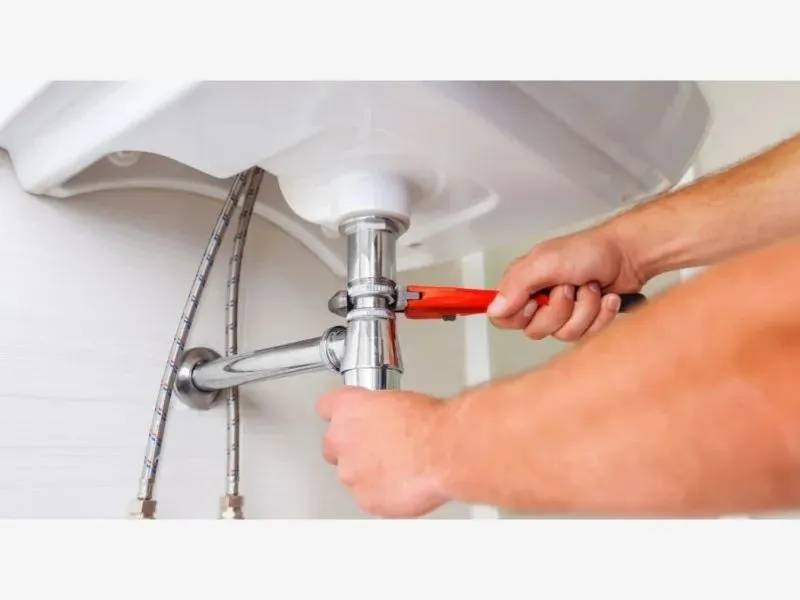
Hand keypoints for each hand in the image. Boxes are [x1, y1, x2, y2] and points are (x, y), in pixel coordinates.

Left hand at [316, 386, 450, 517]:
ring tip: (398, 467)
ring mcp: (351, 473)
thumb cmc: (428, 424)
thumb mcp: (399, 400)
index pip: (326, 407)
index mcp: (347, 408)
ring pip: (351, 474)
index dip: (341, 414)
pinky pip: (368, 497)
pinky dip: (383, 493)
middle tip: (379, 447)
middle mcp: (340, 440)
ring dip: (368, 472)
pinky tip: (403, 483)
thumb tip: (382, 420)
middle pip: (333, 446)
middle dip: (352, 448)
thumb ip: (378, 413)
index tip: (349, 418)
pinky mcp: (366, 499)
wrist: (444, 451)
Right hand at [487, 224, 644, 340]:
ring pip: (564, 334)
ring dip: (585, 310)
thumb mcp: (547, 262)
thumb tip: (495, 308)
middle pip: (535, 330)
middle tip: (570, 287)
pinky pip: (587, 335)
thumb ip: (518, 285)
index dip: (520, 316)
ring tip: (591, 288)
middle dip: (560, 310)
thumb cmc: (591, 251)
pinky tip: (606, 297)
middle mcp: (540, 299)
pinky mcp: (584, 320)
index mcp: (524, 283)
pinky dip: (601, 315)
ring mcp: (563, 312)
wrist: (629, 254)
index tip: (536, 301)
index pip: (502, 317)